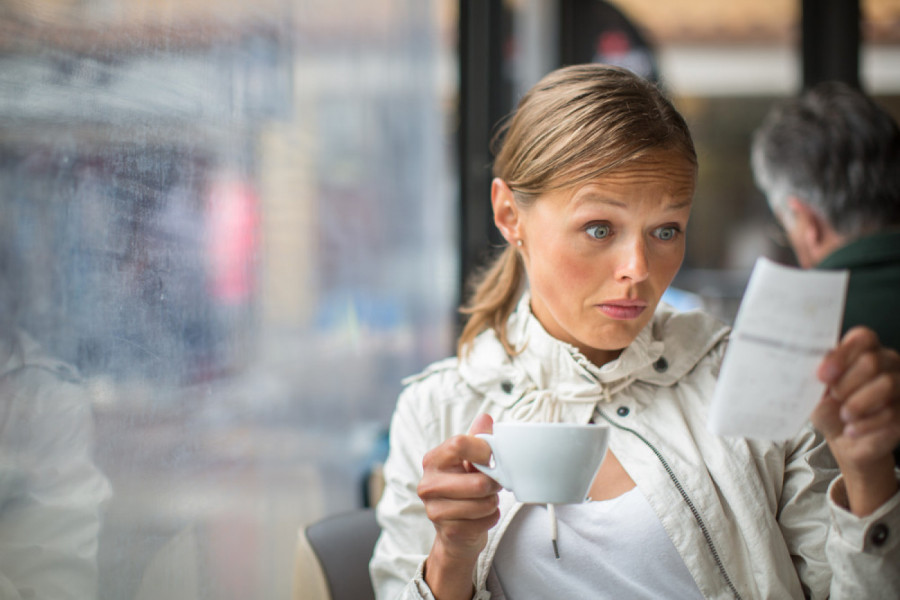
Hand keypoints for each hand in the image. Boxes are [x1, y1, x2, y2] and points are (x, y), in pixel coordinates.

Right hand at [418, 413, 500, 598]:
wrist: (454, 531)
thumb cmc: (463, 488)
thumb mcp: (468, 461)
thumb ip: (477, 438)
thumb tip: (485, 418)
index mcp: (433, 460)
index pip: (459, 444)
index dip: (484, 450)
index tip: (491, 458)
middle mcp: (428, 484)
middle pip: (478, 482)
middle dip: (493, 483)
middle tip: (493, 483)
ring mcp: (435, 510)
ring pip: (484, 503)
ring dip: (493, 501)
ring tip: (485, 499)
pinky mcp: (448, 530)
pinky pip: (486, 519)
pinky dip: (492, 517)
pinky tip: (482, 516)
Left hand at [814, 326, 899, 514]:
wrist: (843, 439)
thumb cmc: (829, 408)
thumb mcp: (815, 391)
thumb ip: (815, 377)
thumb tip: (809, 368)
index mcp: (863, 351)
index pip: (863, 337)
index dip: (843, 354)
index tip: (822, 375)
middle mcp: (888, 363)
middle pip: (872, 361)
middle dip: (846, 382)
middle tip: (834, 396)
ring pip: (886, 384)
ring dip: (858, 403)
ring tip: (843, 414)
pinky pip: (891, 412)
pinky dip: (865, 424)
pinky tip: (851, 430)